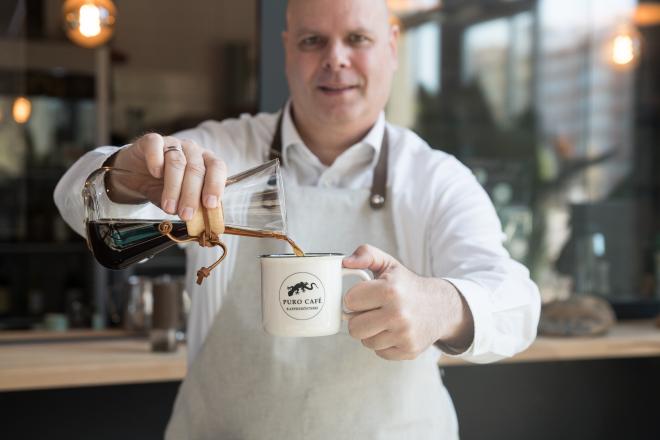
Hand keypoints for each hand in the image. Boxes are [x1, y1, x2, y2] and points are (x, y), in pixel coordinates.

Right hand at [108, 133, 226, 220]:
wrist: (135, 176)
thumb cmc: (163, 188)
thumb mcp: (180, 200)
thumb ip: (192, 207)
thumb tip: (203, 223)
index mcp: (205, 162)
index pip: (217, 168)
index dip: (215, 185)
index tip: (210, 205)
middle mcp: (192, 150)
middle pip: (196, 169)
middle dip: (191, 194)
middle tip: (186, 214)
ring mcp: (172, 143)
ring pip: (176, 162)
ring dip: (173, 187)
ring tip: (169, 208)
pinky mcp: (151, 141)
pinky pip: (156, 146)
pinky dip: (156, 160)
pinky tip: (156, 174)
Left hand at [343, 245, 473, 360]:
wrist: (441, 306)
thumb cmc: (407, 286)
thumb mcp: (389, 264)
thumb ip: (366, 254)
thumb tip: (345, 262)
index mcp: (389, 290)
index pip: (349, 301)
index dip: (355, 298)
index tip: (365, 296)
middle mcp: (398, 314)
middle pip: (354, 327)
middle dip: (359, 319)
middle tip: (372, 311)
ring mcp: (404, 335)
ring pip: (365, 342)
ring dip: (371, 332)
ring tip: (384, 320)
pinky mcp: (408, 350)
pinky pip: (379, 352)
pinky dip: (383, 344)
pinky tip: (393, 331)